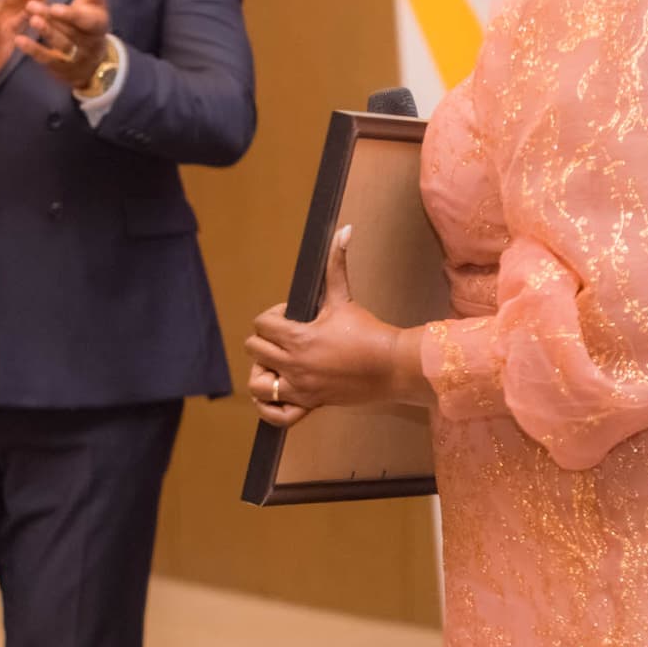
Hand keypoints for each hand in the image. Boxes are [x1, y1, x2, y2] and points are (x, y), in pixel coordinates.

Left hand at [19, 0, 111, 89]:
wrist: (94, 62)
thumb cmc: (90, 22)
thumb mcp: (94, 1)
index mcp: (97, 25)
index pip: (86, 21)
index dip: (71, 15)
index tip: (55, 7)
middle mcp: (88, 43)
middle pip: (69, 31)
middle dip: (51, 19)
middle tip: (31, 5)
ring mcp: (74, 57)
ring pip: (59, 45)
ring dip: (45, 33)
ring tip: (30, 19)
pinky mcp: (59, 67)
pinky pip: (46, 59)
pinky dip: (33, 50)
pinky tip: (19, 40)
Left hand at [243, 226, 427, 419]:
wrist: (393, 366)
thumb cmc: (369, 332)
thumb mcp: (344, 298)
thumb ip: (337, 264)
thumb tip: (343, 230)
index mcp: (299, 338)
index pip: (261, 326)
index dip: (271, 317)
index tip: (289, 317)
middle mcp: (294, 365)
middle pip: (254, 351)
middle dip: (263, 342)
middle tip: (283, 339)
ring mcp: (301, 388)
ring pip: (258, 386)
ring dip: (262, 374)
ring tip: (277, 365)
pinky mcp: (311, 405)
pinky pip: (276, 416)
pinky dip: (269, 408)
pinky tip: (277, 393)